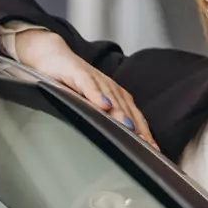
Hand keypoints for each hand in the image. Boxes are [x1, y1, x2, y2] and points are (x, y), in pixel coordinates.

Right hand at [13, 28, 157, 151]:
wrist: (53, 56)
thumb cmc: (73, 84)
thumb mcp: (90, 105)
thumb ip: (104, 120)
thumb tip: (118, 144)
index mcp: (116, 97)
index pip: (134, 117)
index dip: (144, 134)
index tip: (153, 151)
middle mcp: (110, 88)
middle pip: (127, 109)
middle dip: (137, 128)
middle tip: (146, 145)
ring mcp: (96, 79)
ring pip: (111, 97)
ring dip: (120, 112)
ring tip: (128, 127)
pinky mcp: (78, 72)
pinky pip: (89, 84)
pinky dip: (97, 94)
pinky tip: (103, 105)